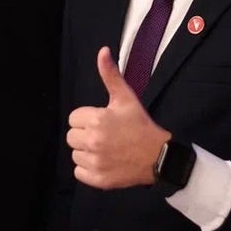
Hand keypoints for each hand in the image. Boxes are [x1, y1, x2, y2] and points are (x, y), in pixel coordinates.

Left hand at [67, 46, 169, 188]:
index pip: (74, 118)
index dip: (87, 119)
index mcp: (97, 120)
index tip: (103, 121)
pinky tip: (104, 162)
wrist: (158, 156)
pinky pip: (79, 172)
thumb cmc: (140, 125)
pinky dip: (88, 169)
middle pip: (71, 136)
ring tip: (106, 148)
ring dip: (86, 152)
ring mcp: (95, 162)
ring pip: (75, 154)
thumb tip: (102, 51)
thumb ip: (110, 74)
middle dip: (85, 134)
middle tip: (105, 135)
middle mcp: (93, 141)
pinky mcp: (98, 180)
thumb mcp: (125, 97)